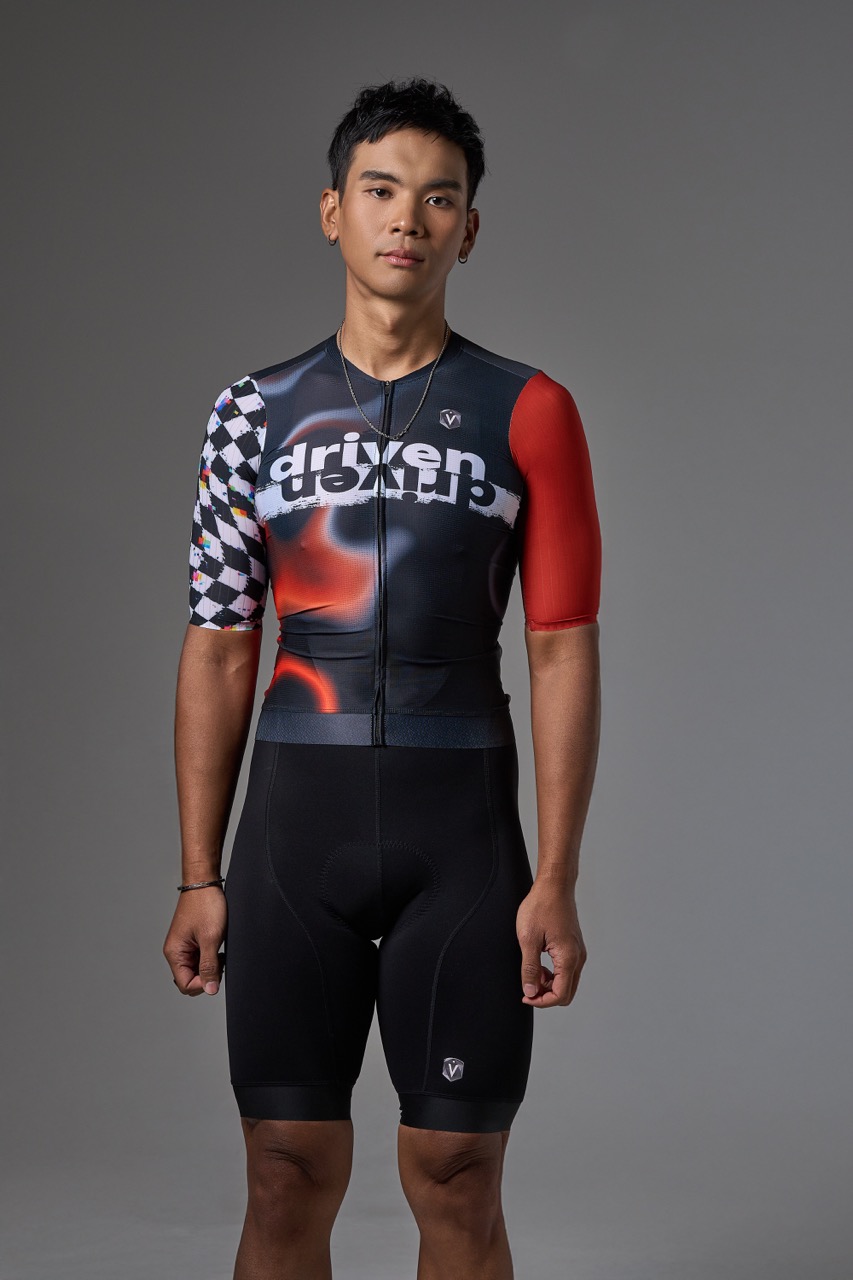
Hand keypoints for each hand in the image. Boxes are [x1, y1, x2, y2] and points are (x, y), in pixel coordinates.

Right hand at [163, 887, 226, 995]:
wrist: (205, 882)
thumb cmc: (205, 905)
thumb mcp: (211, 938)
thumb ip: (210, 966)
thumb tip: (210, 990)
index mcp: (174, 953)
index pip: (185, 985)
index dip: (203, 984)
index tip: (218, 972)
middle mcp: (176, 952)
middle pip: (190, 979)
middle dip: (207, 976)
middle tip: (220, 961)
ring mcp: (184, 946)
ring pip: (196, 970)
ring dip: (210, 967)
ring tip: (220, 953)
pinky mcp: (192, 940)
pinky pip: (200, 958)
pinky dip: (211, 958)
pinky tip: (219, 949)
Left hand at [516, 880, 586, 1007]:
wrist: (554, 885)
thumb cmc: (541, 906)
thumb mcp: (528, 939)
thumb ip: (530, 969)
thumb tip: (530, 992)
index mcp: (568, 958)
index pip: (560, 995)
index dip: (541, 1001)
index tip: (525, 996)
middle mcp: (578, 957)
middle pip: (567, 992)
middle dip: (546, 995)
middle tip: (527, 987)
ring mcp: (578, 951)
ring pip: (567, 982)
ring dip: (549, 984)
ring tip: (531, 973)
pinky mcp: (574, 946)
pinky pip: (567, 970)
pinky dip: (554, 974)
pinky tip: (540, 963)